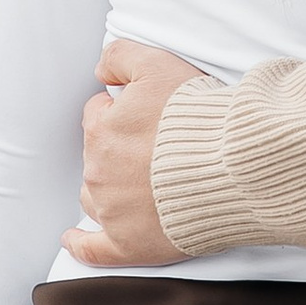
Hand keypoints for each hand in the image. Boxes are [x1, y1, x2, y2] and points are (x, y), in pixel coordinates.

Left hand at [64, 37, 203, 264]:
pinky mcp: (128, 244)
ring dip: (111, 187)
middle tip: (160, 145)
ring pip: (96, 195)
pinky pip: (92, 248)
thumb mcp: (158, 64)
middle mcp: (99, 172)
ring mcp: (111, 211)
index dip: (124, 110)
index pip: (98, 113)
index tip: (150, 115)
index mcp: (102, 130)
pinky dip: (80, 244)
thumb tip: (100, 70)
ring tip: (144, 182)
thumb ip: (120, 56)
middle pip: (98, 155)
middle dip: (121, 148)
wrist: (233, 166)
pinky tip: (73, 239)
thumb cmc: (199, 118)